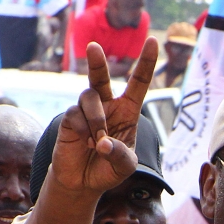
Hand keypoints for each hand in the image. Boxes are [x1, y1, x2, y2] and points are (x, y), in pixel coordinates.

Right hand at [50, 38, 157, 196]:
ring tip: (98, 143)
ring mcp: (86, 110)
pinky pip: (76, 116)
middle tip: (93, 47)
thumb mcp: (125, 166)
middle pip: (100, 77)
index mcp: (127, 111)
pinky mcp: (69, 118)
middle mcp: (106, 106)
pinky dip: (84, 131)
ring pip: (89, 99)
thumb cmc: (109, 168)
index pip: (138, 83)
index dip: (146, 63)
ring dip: (97, 122)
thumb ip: (120, 154)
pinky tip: (85, 144)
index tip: (153, 42)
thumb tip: (102, 143)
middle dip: (97, 62)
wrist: (84, 182)